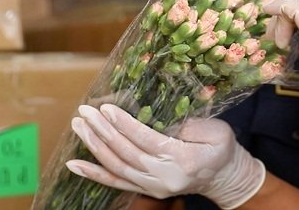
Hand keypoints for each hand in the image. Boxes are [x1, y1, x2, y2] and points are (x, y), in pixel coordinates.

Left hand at [66, 104, 264, 208]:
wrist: (225, 177)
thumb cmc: (222, 148)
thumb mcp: (218, 131)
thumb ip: (192, 126)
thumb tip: (163, 119)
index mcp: (183, 160)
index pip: (147, 140)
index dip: (125, 125)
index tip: (106, 108)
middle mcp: (164, 177)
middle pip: (127, 154)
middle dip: (103, 131)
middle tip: (85, 112)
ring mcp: (153, 187)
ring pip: (117, 167)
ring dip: (94, 147)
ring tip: (78, 126)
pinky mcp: (146, 191)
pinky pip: (116, 183)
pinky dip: (93, 173)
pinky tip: (74, 164)